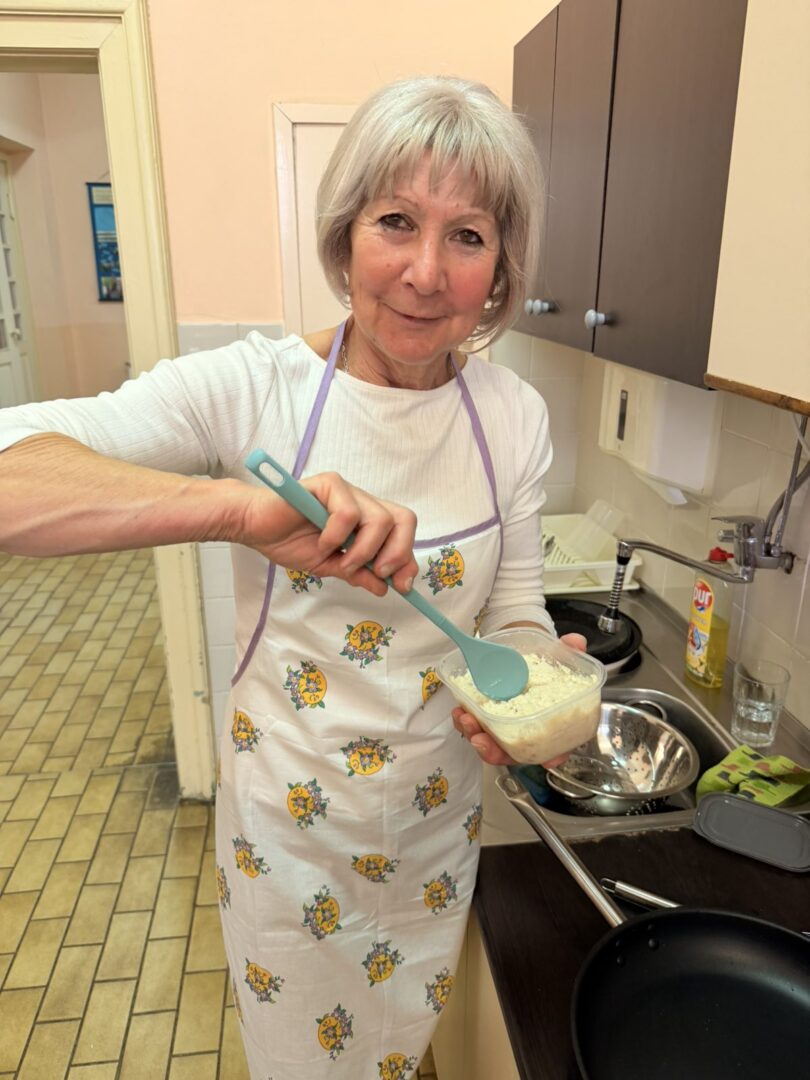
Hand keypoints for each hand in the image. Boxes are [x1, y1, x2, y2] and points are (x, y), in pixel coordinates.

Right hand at [238, 471, 417, 595]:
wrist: (255, 528)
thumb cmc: (289, 541)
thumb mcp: (330, 566)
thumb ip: (358, 574)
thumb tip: (385, 588)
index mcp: (366, 521)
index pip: (403, 533)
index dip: (408, 559)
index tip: (403, 586)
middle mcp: (362, 502)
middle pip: (404, 519)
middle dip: (398, 552)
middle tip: (378, 572)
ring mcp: (347, 492)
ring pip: (380, 519)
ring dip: (364, 550)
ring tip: (341, 560)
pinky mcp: (329, 484)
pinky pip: (349, 513)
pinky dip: (338, 536)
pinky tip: (322, 542)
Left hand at [451, 631, 588, 765]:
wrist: (523, 657)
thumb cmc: (545, 666)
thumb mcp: (560, 656)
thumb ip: (570, 650)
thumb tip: (575, 642)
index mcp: (553, 723)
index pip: (558, 747)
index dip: (554, 756)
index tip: (548, 759)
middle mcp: (529, 733)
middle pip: (516, 753)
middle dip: (497, 751)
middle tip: (482, 740)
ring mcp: (507, 729)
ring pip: (492, 745)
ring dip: (476, 738)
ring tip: (465, 720)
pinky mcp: (488, 720)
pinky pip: (476, 730)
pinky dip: (465, 725)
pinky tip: (459, 712)